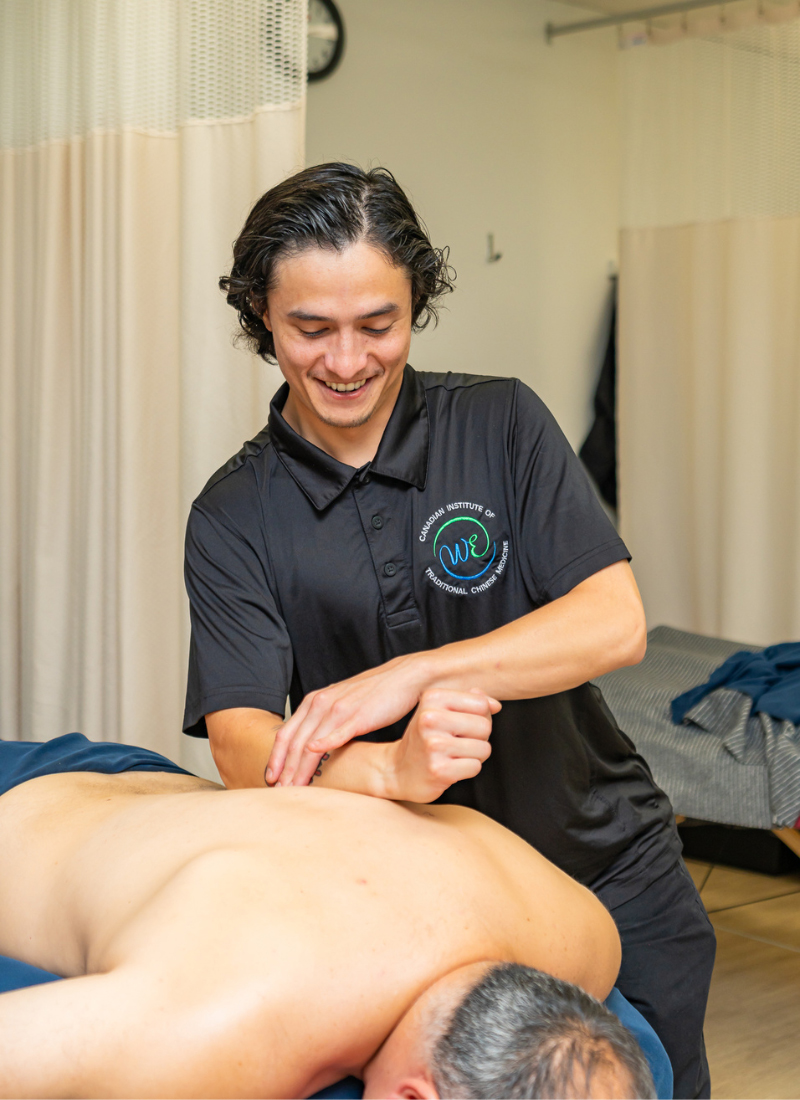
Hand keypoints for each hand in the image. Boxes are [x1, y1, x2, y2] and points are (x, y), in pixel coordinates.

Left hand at [266, 654, 430, 787]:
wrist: (403, 677)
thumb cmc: (373, 694)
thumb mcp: (341, 703)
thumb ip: (324, 720)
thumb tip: (312, 745)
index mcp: (314, 701)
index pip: (285, 732)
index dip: (275, 757)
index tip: (270, 777)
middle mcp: (321, 703)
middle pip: (294, 741)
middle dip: (284, 768)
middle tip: (277, 790)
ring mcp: (339, 709)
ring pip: (310, 742)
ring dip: (299, 768)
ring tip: (293, 787)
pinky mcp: (358, 716)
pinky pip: (337, 733)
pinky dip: (324, 745)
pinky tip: (315, 755)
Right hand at [386, 689, 499, 802]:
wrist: (397, 770)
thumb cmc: (425, 738)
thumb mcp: (441, 711)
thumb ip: (470, 701)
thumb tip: (496, 705)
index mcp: (432, 698)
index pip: (481, 703)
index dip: (480, 716)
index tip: (461, 724)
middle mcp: (430, 718)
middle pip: (484, 726)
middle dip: (478, 738)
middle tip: (457, 742)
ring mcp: (433, 745)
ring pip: (484, 748)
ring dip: (473, 755)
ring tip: (452, 755)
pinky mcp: (438, 770)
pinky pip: (475, 767)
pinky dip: (467, 770)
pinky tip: (449, 767)